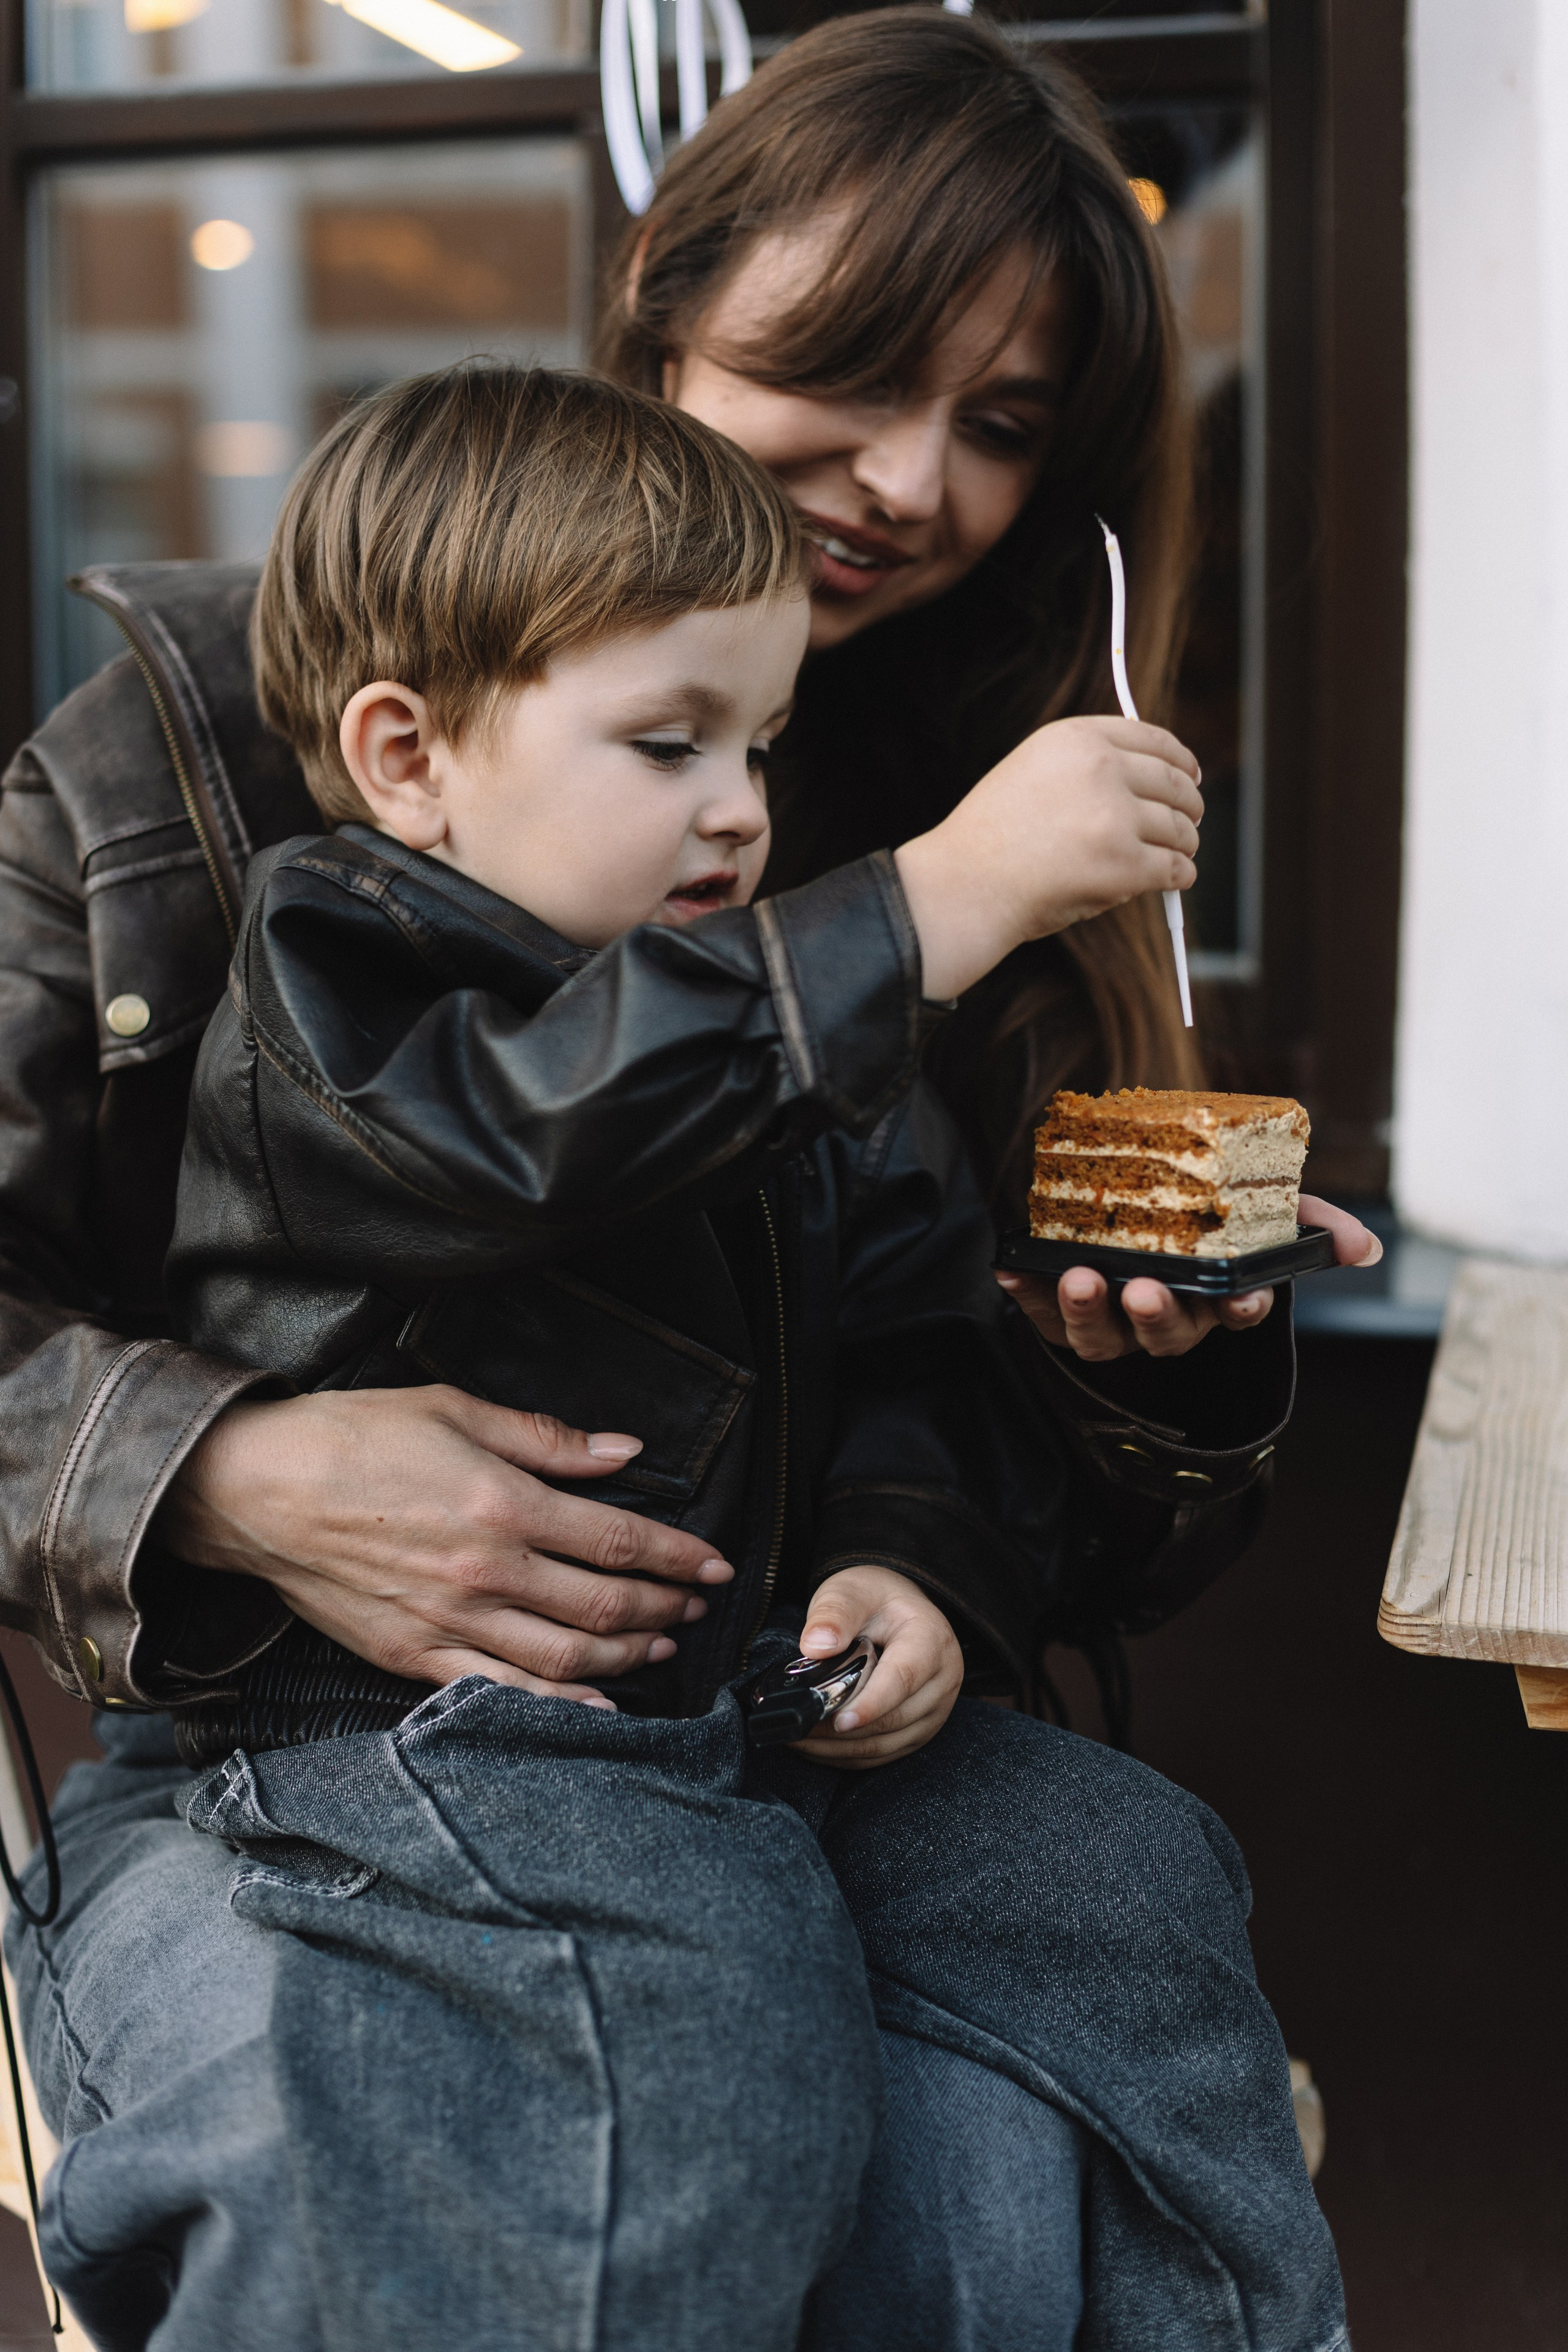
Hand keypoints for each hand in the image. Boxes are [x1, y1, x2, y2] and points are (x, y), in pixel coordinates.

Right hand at [157, 1386, 734, 1707]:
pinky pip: (503, 1691)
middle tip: (696, 1606)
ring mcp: (451, 1621)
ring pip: (567, 1656)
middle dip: (665, 1608)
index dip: (678, 1557)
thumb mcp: (455, 1410)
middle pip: (605, 1604)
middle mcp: (487, 1572)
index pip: (619, 1541)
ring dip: (628, 1656)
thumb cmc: (353, 1437)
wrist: (255, 1490)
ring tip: (661, 1646)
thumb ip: (547, 1440)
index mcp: (503, 1505)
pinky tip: (597, 1708)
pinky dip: (559, 1705)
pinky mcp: (414, 1654)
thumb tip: (624, 1454)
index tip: (716, 1565)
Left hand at [788, 1566, 962, 1769]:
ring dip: (839, 1748)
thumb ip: (834, 1613)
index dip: (870, 1704)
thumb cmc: (873, 1599)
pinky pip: (883, 1754)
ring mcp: (935, 1711)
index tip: (837, 1720)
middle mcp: (942, 1680)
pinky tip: (816, 1746)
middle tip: (796, 1725)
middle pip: (893, 1719)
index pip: (903, 1679)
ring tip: (797, 1736)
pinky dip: (847, 1756)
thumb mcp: (851, 1591)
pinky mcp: (919, 1731)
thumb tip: (815, 1646)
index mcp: (931, 1641)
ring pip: (886, 1744)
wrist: (897, 1611)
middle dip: (841, 1730)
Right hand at [894, 715, 1202, 1000]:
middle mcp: (1100, 769)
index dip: (1182, 761)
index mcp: (1077, 739)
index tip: (1191, 776)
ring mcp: (1114, 818)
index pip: (1155, 740)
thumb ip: (1085, 763)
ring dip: (1185, 844)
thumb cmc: (993, 838)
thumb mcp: (1033, 770)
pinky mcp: (1124, 865)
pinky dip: (1180, 877)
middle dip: (1189, 806)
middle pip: (1175, 784)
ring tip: (1178, 856)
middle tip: (1189, 824)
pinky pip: (1175, 868)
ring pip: (1179, 829)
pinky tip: (1175, 880)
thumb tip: (1148, 773)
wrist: (966, 884)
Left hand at [993, 1194, 1382, 1362]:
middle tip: (1143, 1290)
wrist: (1135, 1220)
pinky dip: (1025, 1294)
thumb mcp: (1262, 1213)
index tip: (1248, 1299)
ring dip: (1086, 1309)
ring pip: (1101, 1333)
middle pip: (1166, 1330)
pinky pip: (1041, 1315)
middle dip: (1156, 1313)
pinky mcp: (1063, 1315)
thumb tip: (1361, 1246)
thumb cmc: (1205, 1223)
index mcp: (1215, 1300)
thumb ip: (1308, 1222)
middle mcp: (1166, 1319)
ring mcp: (1112, 1322)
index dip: (1243, 1309)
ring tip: (1077, 1277)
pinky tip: (1009, 1268)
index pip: (1237, 1314)